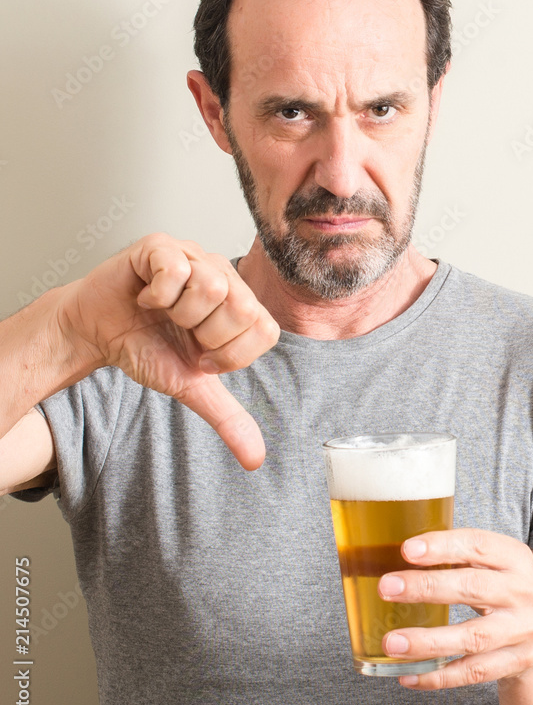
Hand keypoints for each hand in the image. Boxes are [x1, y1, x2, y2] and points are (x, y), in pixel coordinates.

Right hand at [57, 233, 280, 468]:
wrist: (95, 331)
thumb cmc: (146, 348)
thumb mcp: (189, 386)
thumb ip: (227, 417)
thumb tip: (255, 460)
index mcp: (240, 305)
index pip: (265, 331)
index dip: (230, 353)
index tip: (201, 355)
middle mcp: (225, 275)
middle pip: (242, 308)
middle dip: (204, 335)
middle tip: (181, 332)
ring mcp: (195, 255)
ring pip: (211, 287)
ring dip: (178, 314)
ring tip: (163, 313)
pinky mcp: (162, 244)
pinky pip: (177, 267)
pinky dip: (157, 294)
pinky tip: (147, 296)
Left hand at [377, 528, 532, 688]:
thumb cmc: (507, 585)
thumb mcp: (498, 561)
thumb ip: (460, 555)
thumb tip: (395, 551)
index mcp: (514, 558)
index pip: (478, 546)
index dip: (443, 546)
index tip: (407, 549)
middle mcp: (521, 592)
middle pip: (472, 588)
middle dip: (426, 587)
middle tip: (387, 587)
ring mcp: (520, 630)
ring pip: (472, 638)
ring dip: (428, 641)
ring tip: (392, 642)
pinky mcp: (515, 662)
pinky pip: (473, 673)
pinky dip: (438, 677)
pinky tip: (408, 675)